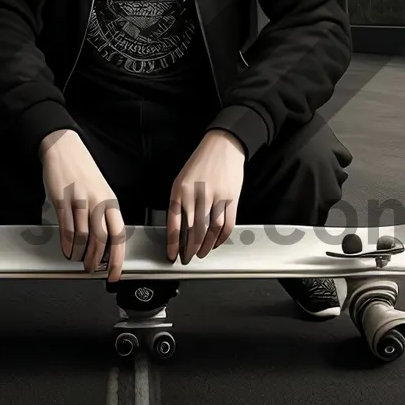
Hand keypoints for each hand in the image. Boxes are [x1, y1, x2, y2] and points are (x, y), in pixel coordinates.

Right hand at [39, 129, 125, 281]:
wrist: (64, 148)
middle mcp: (98, 201)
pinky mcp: (62, 199)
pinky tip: (67, 249)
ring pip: (83, 236)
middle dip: (96, 260)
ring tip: (77, 258)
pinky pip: (66, 228)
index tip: (116, 273)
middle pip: (101, 239)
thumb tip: (106, 243)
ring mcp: (80, 200)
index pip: (119, 235)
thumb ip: (104, 215)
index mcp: (110, 201)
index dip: (119, 258)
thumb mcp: (101, 192)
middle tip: (91, 269)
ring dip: (80, 253)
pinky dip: (67, 243)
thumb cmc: (83, 172)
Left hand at [167, 129, 245, 263]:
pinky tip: (216, 243)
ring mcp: (216, 197)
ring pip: (211, 231)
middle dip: (190, 250)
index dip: (173, 243)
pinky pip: (227, 225)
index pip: (175, 223)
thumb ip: (179, 203)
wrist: (223, 146)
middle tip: (188, 259)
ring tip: (202, 253)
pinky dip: (222, 238)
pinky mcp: (231, 198)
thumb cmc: (200, 164)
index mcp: (180, 190)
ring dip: (206, 247)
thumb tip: (178, 231)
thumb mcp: (181, 180)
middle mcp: (197, 195)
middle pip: (194, 231)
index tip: (172, 256)